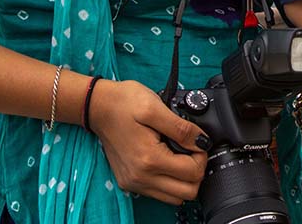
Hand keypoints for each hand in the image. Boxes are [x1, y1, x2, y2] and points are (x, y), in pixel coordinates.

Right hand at [87, 79, 209, 204]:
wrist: (98, 107)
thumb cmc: (124, 103)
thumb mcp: (155, 107)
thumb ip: (182, 128)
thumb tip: (203, 142)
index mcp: (149, 159)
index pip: (193, 173)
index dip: (201, 155)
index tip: (195, 140)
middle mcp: (141, 177)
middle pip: (187, 192)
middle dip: (196, 170)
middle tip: (190, 149)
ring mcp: (134, 183)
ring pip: (175, 197)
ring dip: (184, 179)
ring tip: (179, 154)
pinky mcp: (129, 183)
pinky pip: (159, 193)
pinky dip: (170, 181)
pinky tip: (167, 160)